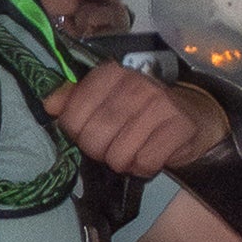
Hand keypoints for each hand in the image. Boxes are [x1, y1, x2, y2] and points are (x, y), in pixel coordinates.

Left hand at [42, 64, 228, 182]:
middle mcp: (135, 84)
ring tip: (133, 150)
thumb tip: (49, 104)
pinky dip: (144, 168)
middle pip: (93, 139)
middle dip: (99, 152)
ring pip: (118, 155)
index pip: (72, 116)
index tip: (89, 132)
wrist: (192, 116)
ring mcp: (160, 103)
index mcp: (110, 74)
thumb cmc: (139, 111)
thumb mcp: (105, 100)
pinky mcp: (179, 126)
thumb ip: (74, 100)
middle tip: (113, 145)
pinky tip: (151, 155)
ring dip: (123, 162)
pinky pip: (145, 162)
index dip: (76, 134)